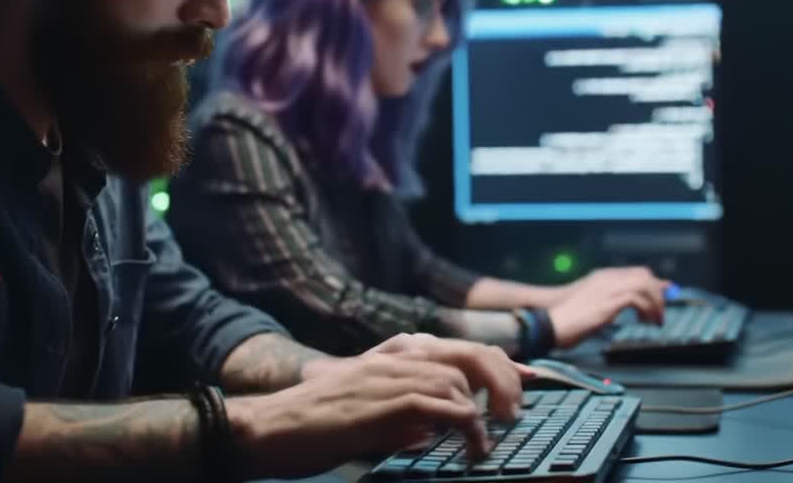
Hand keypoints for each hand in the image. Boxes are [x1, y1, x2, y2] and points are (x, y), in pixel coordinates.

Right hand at [229, 333, 527, 478]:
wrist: (267, 427)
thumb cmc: (309, 425)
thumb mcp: (362, 411)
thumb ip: (398, 413)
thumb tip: (431, 429)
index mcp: (388, 355)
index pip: (456, 348)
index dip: (497, 363)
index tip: (524, 380)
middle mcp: (393, 358)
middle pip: (468, 353)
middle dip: (503, 379)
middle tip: (515, 412)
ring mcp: (390, 376)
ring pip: (461, 379)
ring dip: (487, 409)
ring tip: (492, 437)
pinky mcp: (388, 402)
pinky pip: (446, 406)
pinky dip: (469, 425)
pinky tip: (473, 445)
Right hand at [546, 267, 670, 348]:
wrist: (552, 324)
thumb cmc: (566, 320)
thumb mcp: (591, 308)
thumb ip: (610, 304)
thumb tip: (625, 309)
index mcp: (601, 278)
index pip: (635, 273)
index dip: (652, 284)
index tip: (662, 296)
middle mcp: (606, 278)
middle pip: (644, 275)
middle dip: (657, 293)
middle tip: (660, 312)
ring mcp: (607, 288)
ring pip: (644, 284)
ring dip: (655, 303)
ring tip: (656, 320)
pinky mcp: (609, 301)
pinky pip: (638, 299)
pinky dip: (648, 310)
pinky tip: (645, 322)